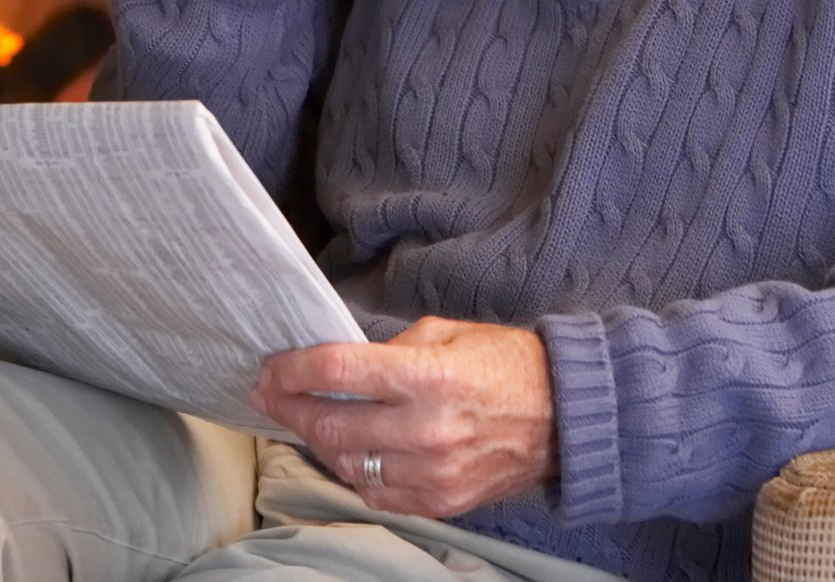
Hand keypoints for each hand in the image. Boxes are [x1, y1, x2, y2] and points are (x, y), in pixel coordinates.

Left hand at [250, 317, 556, 517]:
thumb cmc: (508, 364)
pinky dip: (354, 472)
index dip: (293, 369)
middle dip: (289, 408)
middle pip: (331, 424)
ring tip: (306, 420)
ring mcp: (433, 473)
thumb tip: (344, 364)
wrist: (565, 417)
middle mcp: (426, 430)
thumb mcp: (448, 333)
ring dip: (318, 441)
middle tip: (269, 394)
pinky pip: (377, 493)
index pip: (337, 372)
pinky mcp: (441, 502)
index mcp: (427, 377)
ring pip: (348, 464)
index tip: (269, 368)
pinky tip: (348, 450)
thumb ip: (392, 348)